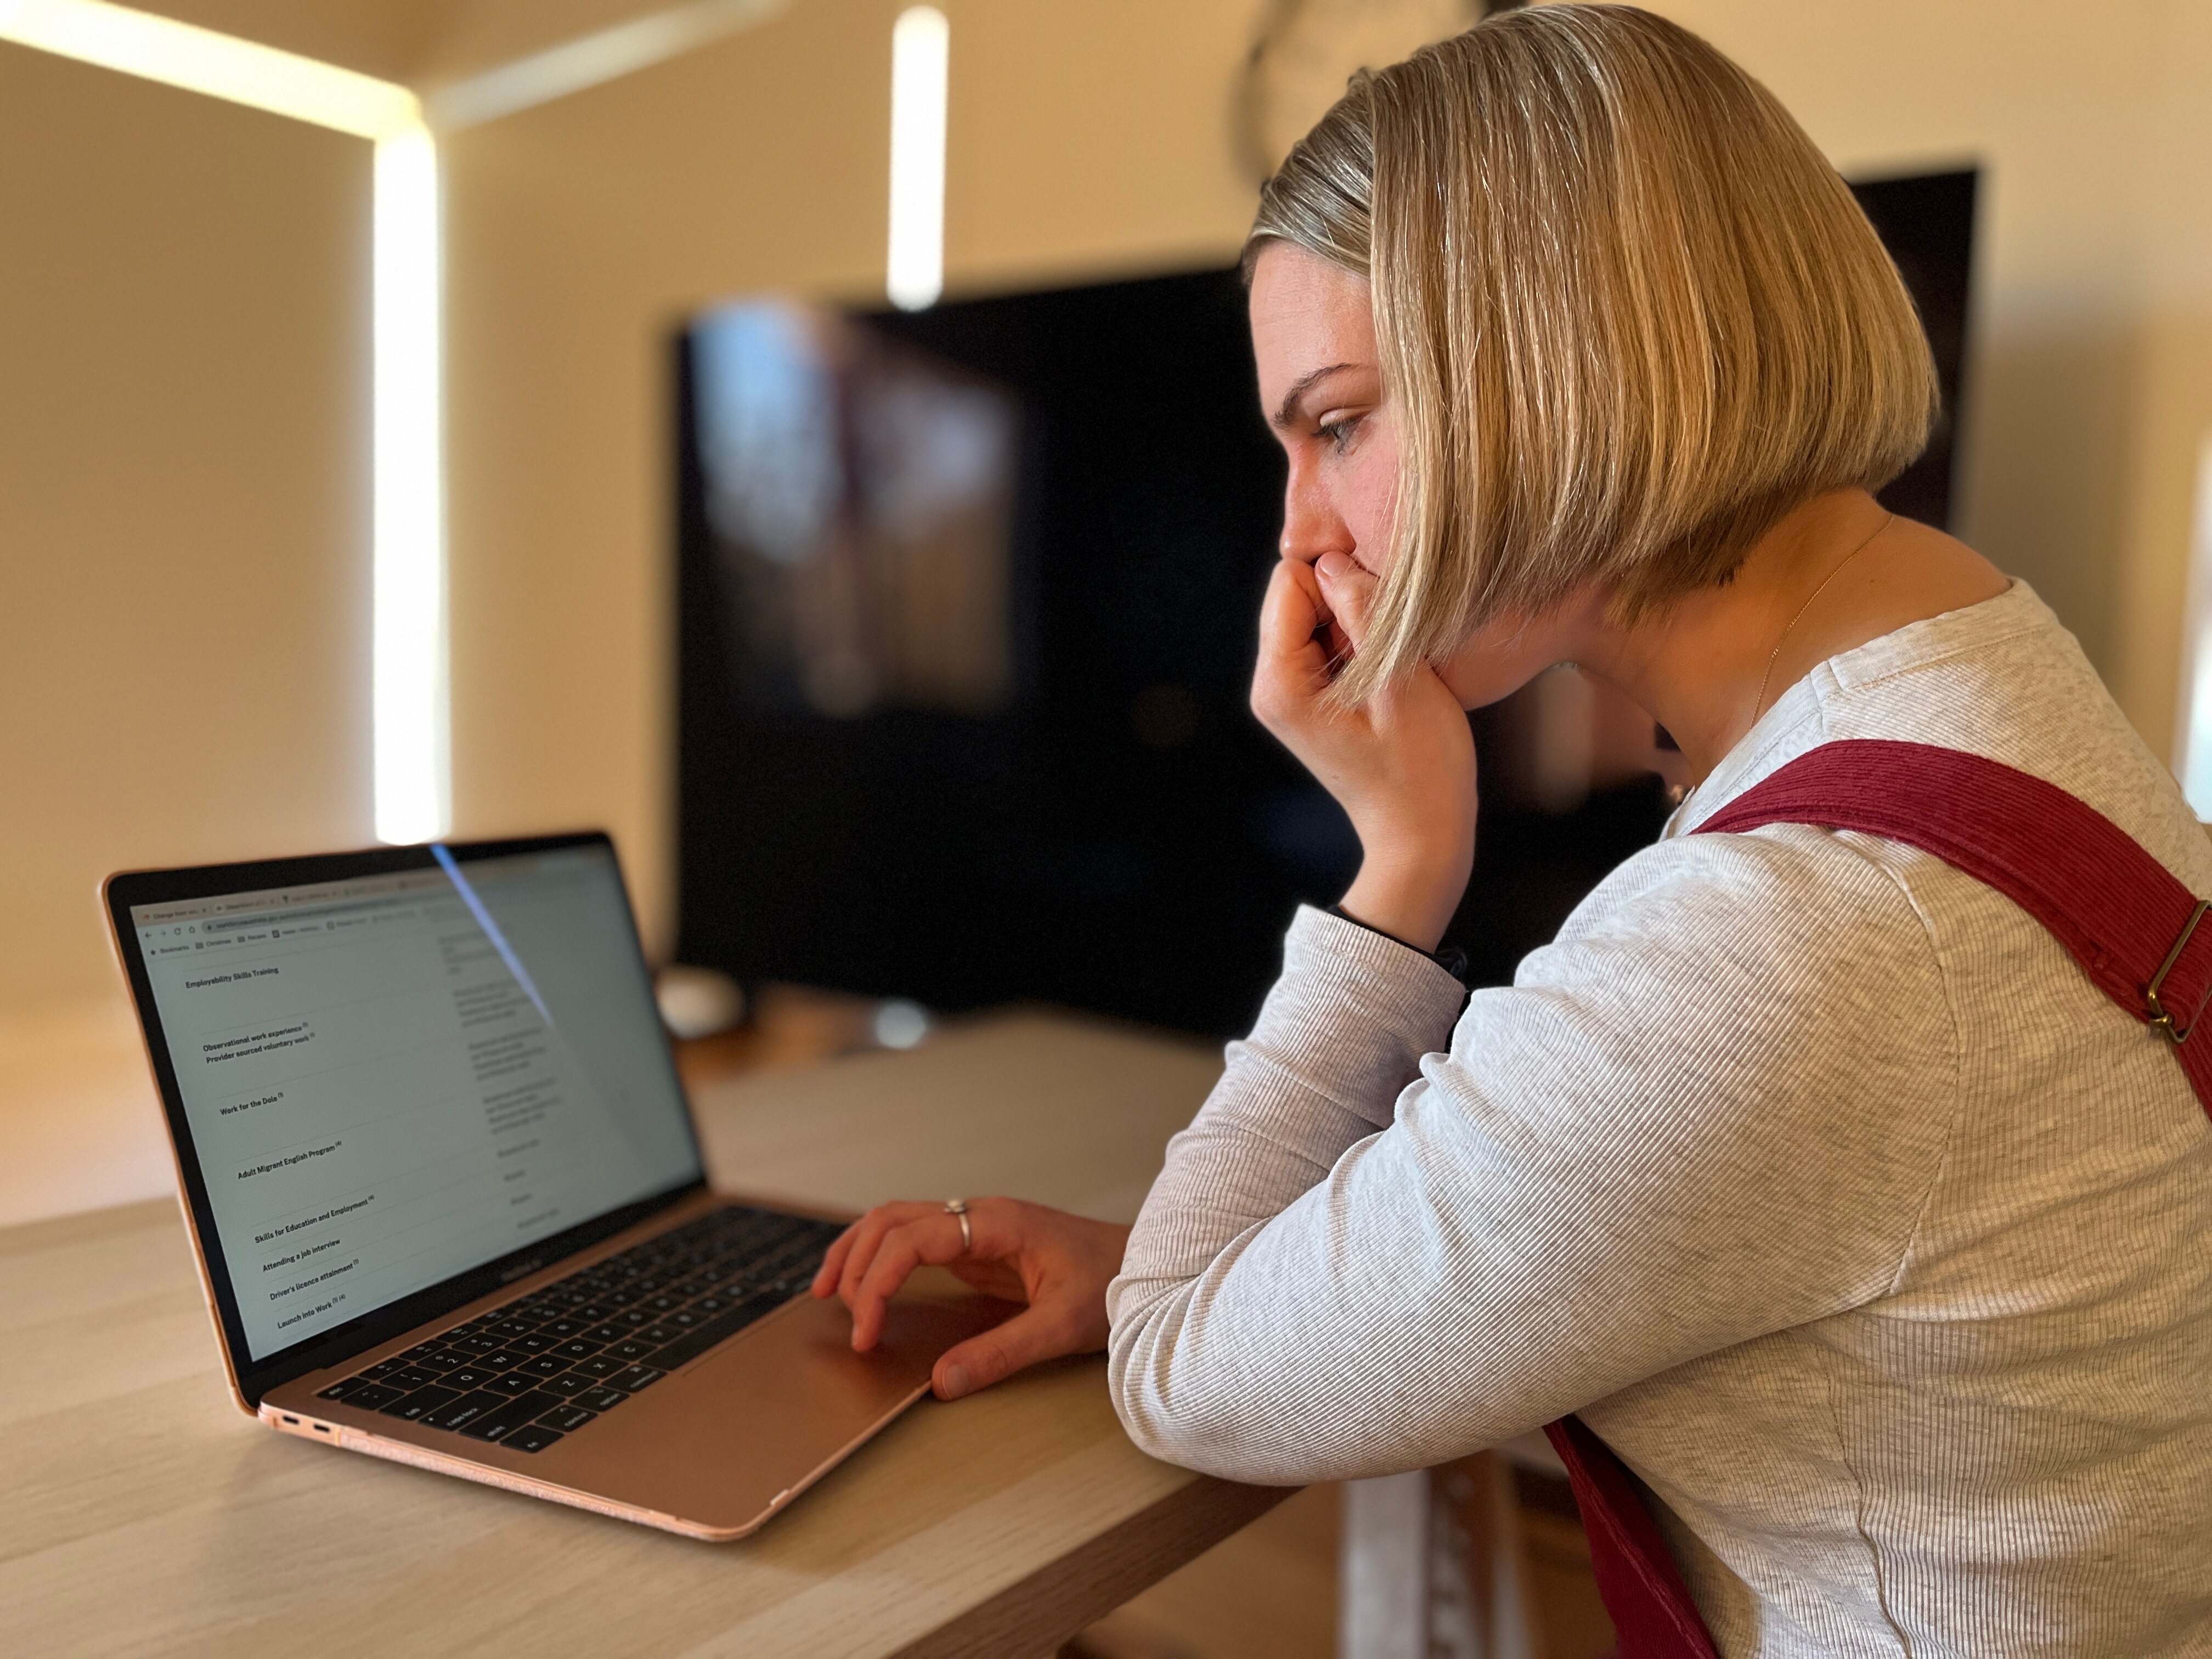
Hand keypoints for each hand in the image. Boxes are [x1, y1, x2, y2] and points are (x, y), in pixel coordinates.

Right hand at [810, 1198, 1130, 1399]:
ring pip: (897, 1222)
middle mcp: (979, 1215)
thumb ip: (1003, 1353)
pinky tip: (868, 1286)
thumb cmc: (1116, 1284)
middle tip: (843, 1318)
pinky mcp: (979, 1246)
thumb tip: (942, 1382)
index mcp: (996, 1223)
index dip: (877, 1284)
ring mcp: (977, 1226)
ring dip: (858, 1252)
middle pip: (891, 1219)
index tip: (867, 1334)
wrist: (1149, 1266)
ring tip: (829, 1294)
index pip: (911, 1240)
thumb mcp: (1064, 1326)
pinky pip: (916, 1241)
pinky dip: (882, 1258)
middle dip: (854, 1262)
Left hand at [1250, 552, 1476, 950]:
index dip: (1341, 581)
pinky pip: (1332, 642)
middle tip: (1394, 647)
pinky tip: (1392, 677)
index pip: (1291, 581)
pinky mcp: (1313, 699)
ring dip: (1361, 626)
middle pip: (1299, 594)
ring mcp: (1290, 693)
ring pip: (1320, 615)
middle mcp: (1272, 685)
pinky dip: (1363, 646)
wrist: (1422, 836)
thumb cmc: (1421, 770)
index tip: (1385, 616)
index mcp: (1280, 682)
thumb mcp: (1402, 683)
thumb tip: (1335, 561)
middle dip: (1348, 602)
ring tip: (1396, 668)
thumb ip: (1365, 615)